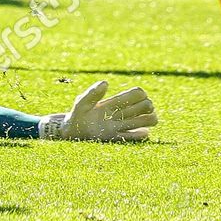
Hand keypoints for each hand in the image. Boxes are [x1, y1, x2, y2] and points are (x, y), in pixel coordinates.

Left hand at [40, 80, 156, 141]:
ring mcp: (120, 125)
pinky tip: (141, 132)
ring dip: (149, 120)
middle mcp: (120, 113)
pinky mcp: (118, 138)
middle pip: (145, 105)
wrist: (72, 132)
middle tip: (138, 110)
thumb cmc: (76, 114)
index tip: (136, 96)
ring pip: (146, 120)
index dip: (141, 93)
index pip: (137, 93)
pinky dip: (142, 134)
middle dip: (147, 106)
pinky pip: (136, 137)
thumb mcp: (82, 102)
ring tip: (141, 122)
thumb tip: (106, 83)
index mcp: (114, 102)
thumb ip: (92, 93)